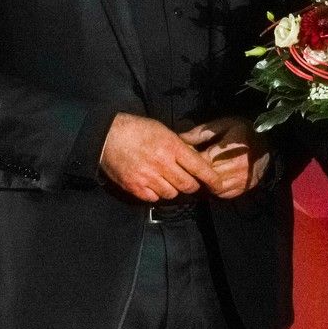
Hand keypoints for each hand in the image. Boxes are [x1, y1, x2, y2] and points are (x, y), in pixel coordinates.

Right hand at [99, 113, 223, 202]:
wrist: (108, 136)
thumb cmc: (138, 130)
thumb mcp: (164, 131)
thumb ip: (180, 146)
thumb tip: (196, 160)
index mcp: (172, 147)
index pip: (199, 167)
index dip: (212, 179)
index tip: (219, 185)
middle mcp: (162, 164)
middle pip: (188, 185)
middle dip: (192, 185)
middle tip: (188, 180)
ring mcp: (147, 177)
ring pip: (172, 193)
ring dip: (173, 189)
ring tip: (165, 179)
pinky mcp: (134, 187)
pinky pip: (154, 198)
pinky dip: (156, 193)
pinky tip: (152, 183)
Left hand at [179, 117, 268, 199]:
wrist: (270, 143)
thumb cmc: (245, 131)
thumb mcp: (224, 125)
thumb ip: (201, 133)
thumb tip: (180, 138)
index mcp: (227, 151)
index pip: (201, 162)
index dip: (189, 160)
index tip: (183, 157)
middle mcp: (234, 168)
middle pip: (206, 176)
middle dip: (196, 173)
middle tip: (189, 167)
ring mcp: (239, 180)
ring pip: (213, 187)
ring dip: (205, 182)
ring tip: (201, 175)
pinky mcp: (242, 188)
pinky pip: (223, 194)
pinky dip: (215, 189)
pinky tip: (213, 181)